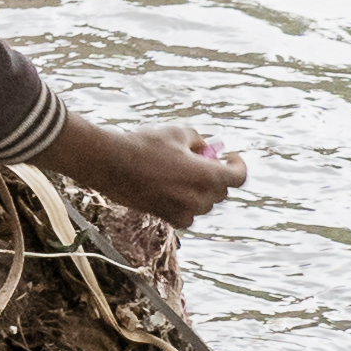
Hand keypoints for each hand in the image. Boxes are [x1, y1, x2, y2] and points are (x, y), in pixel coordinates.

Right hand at [57, 118, 244, 228]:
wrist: (112, 163)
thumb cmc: (145, 144)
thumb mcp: (177, 133)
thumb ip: (199, 141)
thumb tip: (206, 149)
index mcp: (207, 176)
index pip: (239, 177)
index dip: (238, 165)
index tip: (230, 157)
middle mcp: (199, 198)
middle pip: (220, 190)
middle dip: (216, 175)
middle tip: (203, 160)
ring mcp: (183, 211)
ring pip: (204, 203)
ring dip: (200, 189)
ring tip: (182, 172)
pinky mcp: (166, 217)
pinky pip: (188, 215)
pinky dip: (186, 204)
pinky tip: (173, 190)